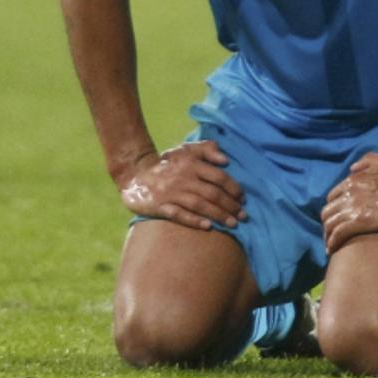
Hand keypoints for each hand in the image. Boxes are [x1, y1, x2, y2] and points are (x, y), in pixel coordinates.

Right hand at [118, 141, 246, 229]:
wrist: (135, 174)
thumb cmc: (167, 163)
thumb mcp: (185, 150)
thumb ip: (207, 149)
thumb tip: (225, 159)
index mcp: (191, 164)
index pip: (218, 176)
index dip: (233, 188)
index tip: (243, 199)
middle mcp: (183, 178)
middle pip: (212, 193)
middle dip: (230, 206)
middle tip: (243, 216)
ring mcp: (171, 193)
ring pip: (199, 205)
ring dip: (218, 215)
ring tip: (232, 224)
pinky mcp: (159, 206)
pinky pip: (179, 215)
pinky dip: (194, 221)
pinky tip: (207, 227)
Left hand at [321, 152, 377, 253]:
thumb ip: (366, 162)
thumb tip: (353, 168)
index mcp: (351, 181)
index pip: (332, 199)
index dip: (334, 210)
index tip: (337, 219)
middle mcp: (348, 195)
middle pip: (327, 212)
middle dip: (328, 224)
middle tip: (333, 235)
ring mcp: (353, 208)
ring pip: (329, 224)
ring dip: (328, 236)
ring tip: (331, 246)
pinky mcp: (359, 222)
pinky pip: (338, 233)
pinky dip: (332, 242)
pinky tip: (333, 250)